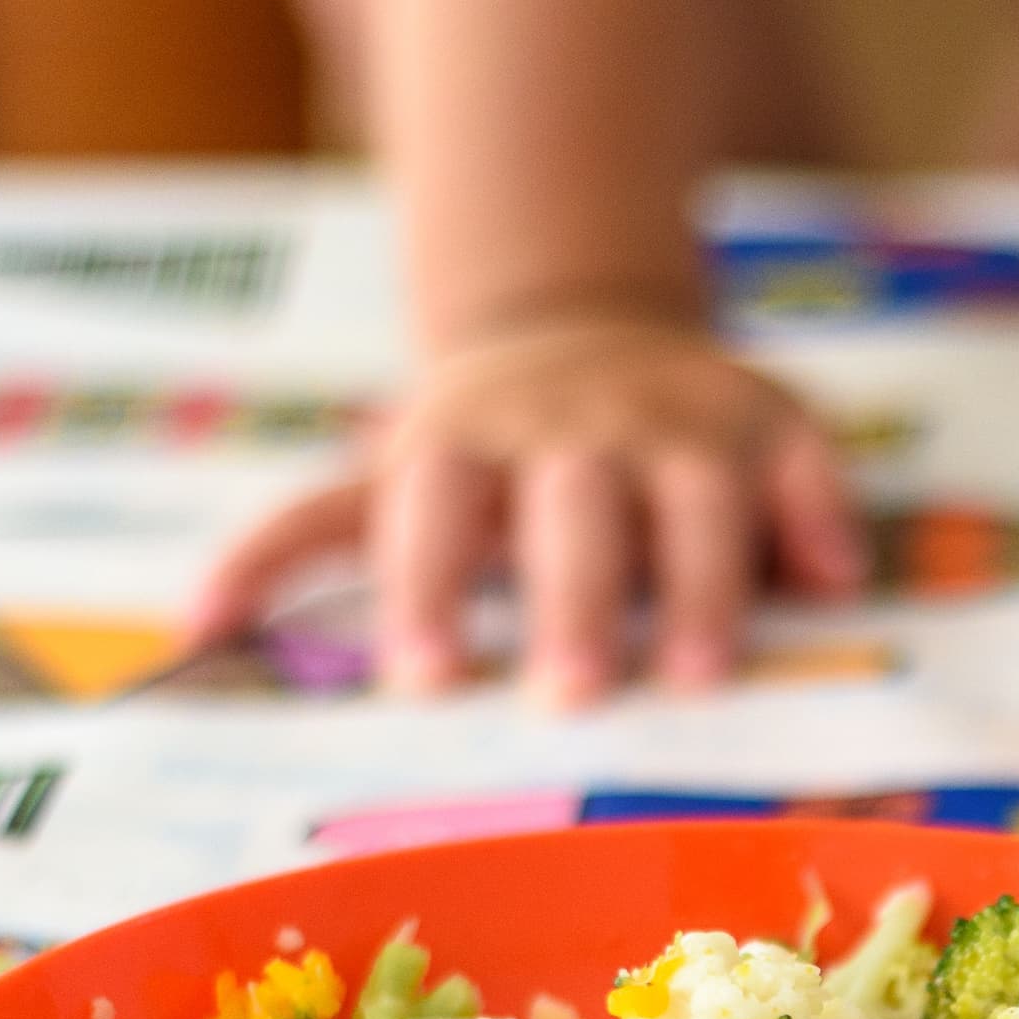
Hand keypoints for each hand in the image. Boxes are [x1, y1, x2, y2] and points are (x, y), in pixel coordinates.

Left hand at [188, 314, 863, 705]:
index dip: (426, 587)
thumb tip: (186, 632)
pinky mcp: (769, 422)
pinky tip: (832, 584)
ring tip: (705, 676)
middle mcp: (572, 428)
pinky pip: (803, 466)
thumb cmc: (477, 453)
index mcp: (466, 446)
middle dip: (574, 598)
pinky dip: (820, 519)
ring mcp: (679, 421)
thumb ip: (292, 545)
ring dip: (704, 581)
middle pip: (573, 507)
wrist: (583, 322)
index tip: (423, 679)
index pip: (435, 510)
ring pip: (696, 493)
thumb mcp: (381, 477)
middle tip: (571, 697)